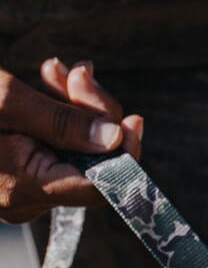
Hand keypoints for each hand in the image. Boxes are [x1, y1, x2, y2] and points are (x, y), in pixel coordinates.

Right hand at [0, 59, 142, 223]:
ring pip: (72, 150)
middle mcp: (24, 198)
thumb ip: (60, 120)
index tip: (134, 117)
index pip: (100, 188)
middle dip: (92, 113)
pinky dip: (55, 113)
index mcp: (23, 188)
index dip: (124, 155)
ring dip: (73, 105)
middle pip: (89, 163)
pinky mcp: (12, 169)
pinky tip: (48, 80)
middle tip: (79, 69)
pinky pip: (50, 146)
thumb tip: (115, 138)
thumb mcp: (1, 100)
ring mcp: (18, 186)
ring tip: (57, 69)